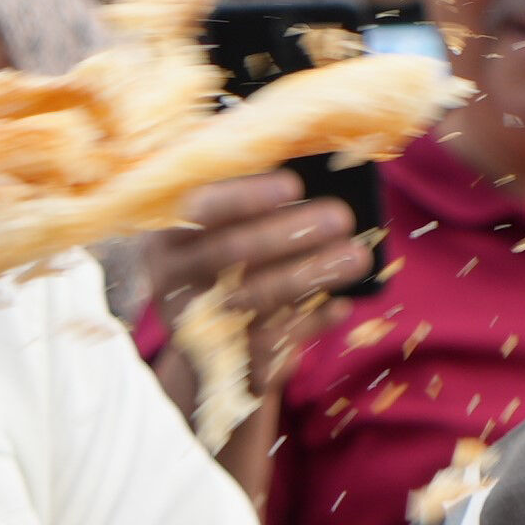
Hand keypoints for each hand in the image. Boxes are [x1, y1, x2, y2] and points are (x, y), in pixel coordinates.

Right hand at [140, 170, 373, 409]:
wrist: (207, 341)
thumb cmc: (229, 260)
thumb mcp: (227, 228)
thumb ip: (259, 204)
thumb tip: (314, 168)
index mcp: (166, 230)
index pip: (200, 207)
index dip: (246, 195)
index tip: (295, 184)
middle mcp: (170, 274)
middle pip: (229, 250)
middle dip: (290, 232)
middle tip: (342, 217)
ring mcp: (191, 319)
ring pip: (254, 295)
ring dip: (311, 273)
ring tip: (358, 257)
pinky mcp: (219, 356)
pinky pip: (269, 341)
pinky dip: (310, 320)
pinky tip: (341, 305)